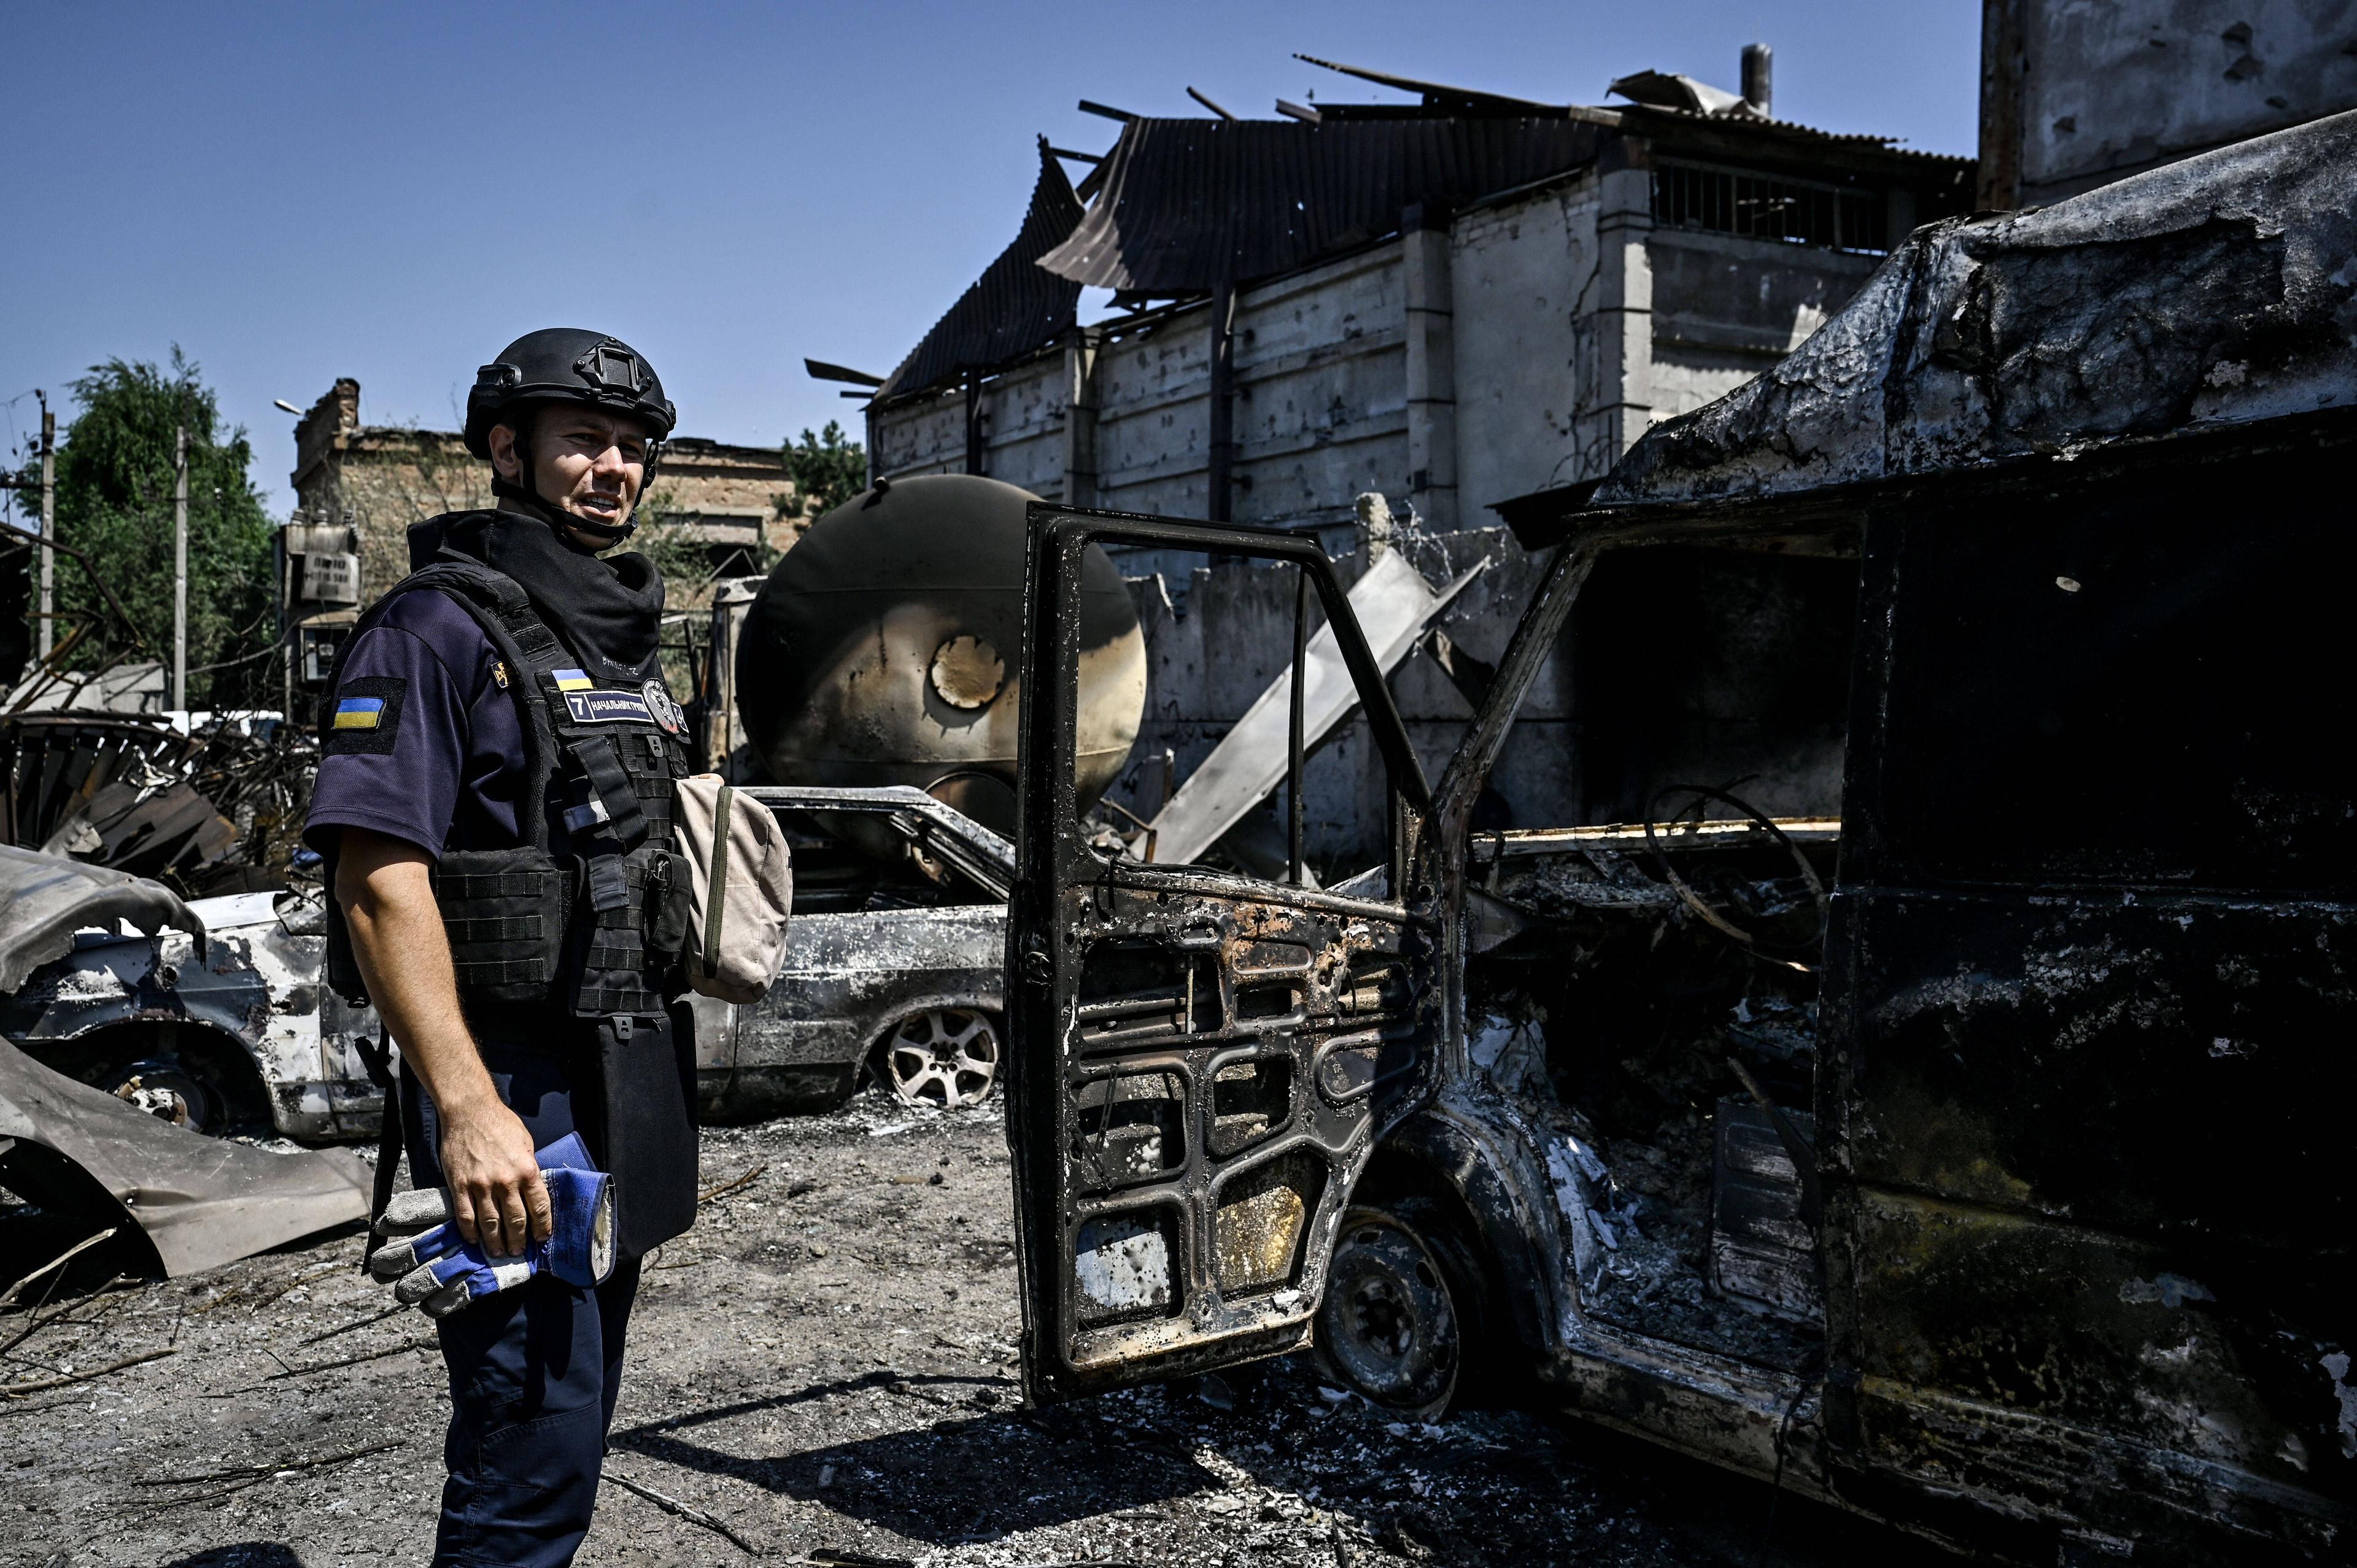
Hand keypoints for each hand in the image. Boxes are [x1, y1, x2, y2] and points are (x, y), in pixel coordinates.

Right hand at [436, 1097, 550, 1257]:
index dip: (542, 1227)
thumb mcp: (526, 1143)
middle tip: (518, 1252)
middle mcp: (506, 1181)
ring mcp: (481, 1185)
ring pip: (490, 1223)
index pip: (539, 1207)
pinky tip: (474, 1240)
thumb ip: (529, 1168)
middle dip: (519, 1240)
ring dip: (495, 1242)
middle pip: (516, 1220)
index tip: (542, 1239)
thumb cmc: (501, 1124)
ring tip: (499, 1253)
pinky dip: (470, 1232)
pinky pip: (465, 1215)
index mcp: (527, 1170)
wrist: (470, 1111)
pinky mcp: (460, 1185)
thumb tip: (532, 1191)